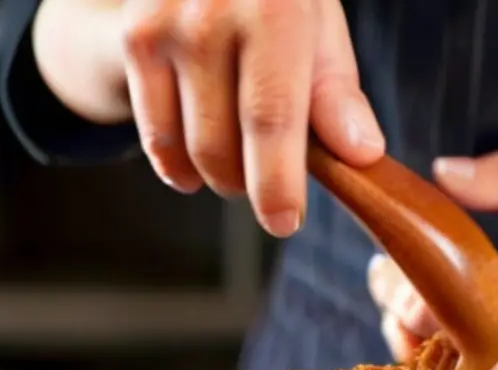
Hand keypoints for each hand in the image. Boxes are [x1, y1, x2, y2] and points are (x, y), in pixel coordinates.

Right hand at [80, 0, 384, 235]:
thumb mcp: (320, 25)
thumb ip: (337, 92)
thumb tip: (361, 154)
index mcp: (275, 11)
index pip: (271, 119)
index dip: (277, 182)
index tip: (284, 221)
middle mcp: (213, 15)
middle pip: (222, 144)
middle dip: (248, 184)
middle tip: (270, 183)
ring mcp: (167, 27)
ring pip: (188, 147)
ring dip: (218, 176)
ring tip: (241, 161)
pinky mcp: (136, 40)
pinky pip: (156, 134)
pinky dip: (178, 163)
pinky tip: (197, 164)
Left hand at [367, 151, 497, 369]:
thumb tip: (439, 174)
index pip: (455, 309)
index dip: (410, 285)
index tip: (394, 255)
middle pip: (439, 346)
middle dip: (398, 309)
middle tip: (383, 273)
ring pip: (449, 368)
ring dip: (415, 332)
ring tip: (403, 290)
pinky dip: (445, 347)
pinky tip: (439, 315)